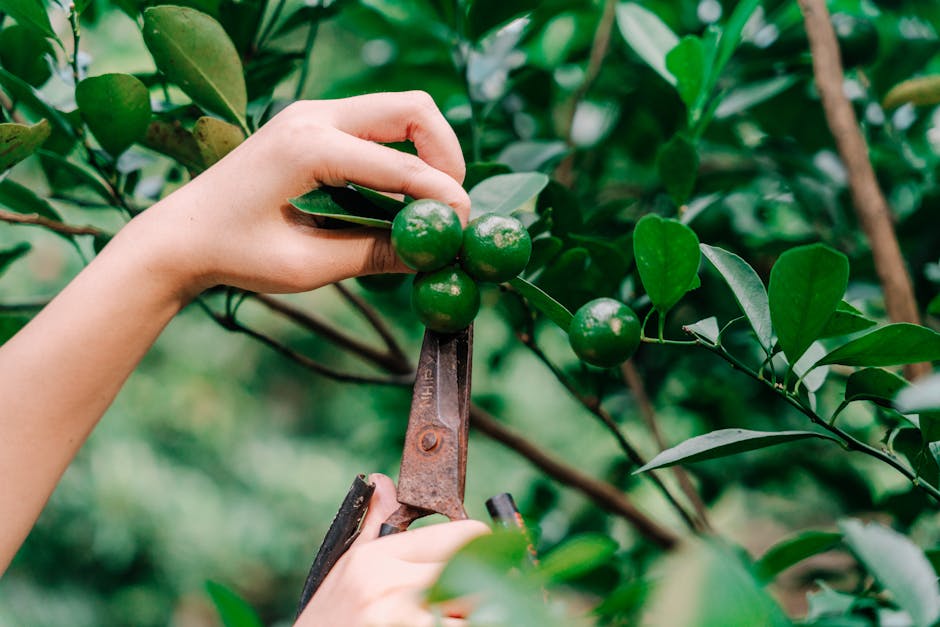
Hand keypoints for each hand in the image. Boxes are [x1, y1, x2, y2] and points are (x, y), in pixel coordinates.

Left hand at [121, 91, 470, 299]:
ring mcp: (312, 113)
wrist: (180, 235)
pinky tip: (398, 199)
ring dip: (427, 151)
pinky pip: (377, 126)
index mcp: (308, 146)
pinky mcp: (312, 124)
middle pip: (413, 108)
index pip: (401, 165)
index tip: (465, 226)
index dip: (442, 196)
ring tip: (431, 204)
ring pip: (399, 110)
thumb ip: (373, 254)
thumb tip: (432, 255)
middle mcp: (313, 115)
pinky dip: (401, 155)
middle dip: (446, 154)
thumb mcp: (306, 265)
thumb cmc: (234, 253)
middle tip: (453, 204)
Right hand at [297, 474, 488, 626]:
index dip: (481, 544)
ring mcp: (401, 617)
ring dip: (474, 610)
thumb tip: (383, 481)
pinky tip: (448, 621)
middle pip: (470, 570)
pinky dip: (458, 623)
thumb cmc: (332, 615)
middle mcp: (391, 584)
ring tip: (456, 611)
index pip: (460, 536)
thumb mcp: (349, 565)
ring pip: (471, 605)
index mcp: (380, 557)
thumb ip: (377, 523)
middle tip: (478, 587)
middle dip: (481, 578)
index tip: (485, 554)